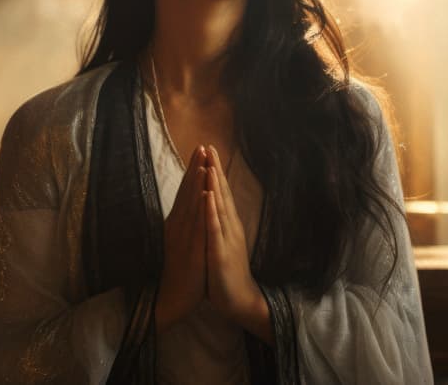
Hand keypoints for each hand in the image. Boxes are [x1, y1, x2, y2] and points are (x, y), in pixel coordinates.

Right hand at [155, 145, 206, 331]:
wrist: (168, 298)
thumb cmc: (175, 269)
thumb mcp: (178, 241)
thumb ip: (182, 222)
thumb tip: (188, 204)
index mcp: (176, 223)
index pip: (185, 191)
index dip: (192, 170)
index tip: (200, 150)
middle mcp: (178, 226)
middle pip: (188, 192)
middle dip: (196, 168)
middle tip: (203, 146)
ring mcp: (184, 238)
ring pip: (192, 205)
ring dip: (197, 183)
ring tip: (204, 163)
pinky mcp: (191, 250)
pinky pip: (198, 226)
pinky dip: (201, 209)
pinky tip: (206, 196)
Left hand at [204, 145, 272, 343]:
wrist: (240, 300)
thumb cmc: (228, 271)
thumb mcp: (222, 242)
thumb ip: (219, 223)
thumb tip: (213, 205)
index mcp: (228, 224)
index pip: (221, 193)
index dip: (215, 171)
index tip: (208, 150)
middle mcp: (230, 227)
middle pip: (222, 193)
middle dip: (215, 169)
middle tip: (209, 146)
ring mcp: (226, 238)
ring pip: (220, 207)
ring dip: (215, 185)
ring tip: (210, 164)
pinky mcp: (220, 252)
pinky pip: (215, 229)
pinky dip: (211, 211)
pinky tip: (208, 197)